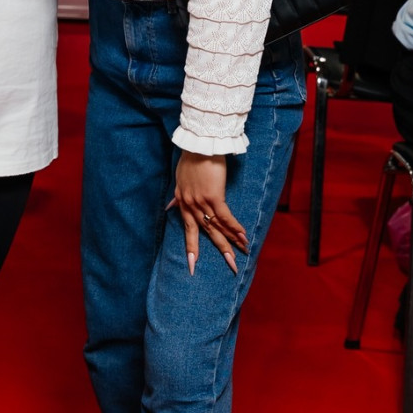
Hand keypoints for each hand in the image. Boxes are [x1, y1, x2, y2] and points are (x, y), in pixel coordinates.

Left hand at [170, 152, 247, 274]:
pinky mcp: (214, 196)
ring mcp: (201, 202)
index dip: (191, 248)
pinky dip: (234, 227)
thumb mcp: (179, 180)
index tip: (192, 265)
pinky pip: (225, 216)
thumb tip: (170, 206)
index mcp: (182, 203)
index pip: (189, 230)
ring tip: (242, 254)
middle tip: (230, 267)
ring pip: (218, 226)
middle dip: (219, 251)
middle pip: (206, 233)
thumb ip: (177, 196)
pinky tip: (242, 236)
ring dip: (231, 241)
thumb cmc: (190, 160)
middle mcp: (190, 206)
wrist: (198, 145)